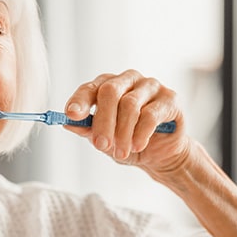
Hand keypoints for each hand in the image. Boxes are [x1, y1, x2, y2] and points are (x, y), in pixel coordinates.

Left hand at [63, 70, 190, 176]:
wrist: (161, 155)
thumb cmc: (129, 142)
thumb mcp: (105, 140)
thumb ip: (88, 130)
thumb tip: (67, 123)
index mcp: (108, 86)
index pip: (90, 88)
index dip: (79, 100)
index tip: (71, 115)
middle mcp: (128, 80)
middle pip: (110, 91)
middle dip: (103, 121)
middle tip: (101, 145)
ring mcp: (150, 86)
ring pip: (130, 104)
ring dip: (123, 132)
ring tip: (121, 152)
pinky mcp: (169, 99)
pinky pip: (151, 114)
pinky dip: (141, 133)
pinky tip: (137, 146)